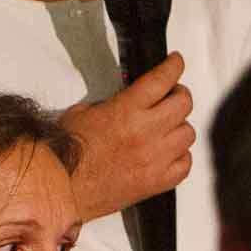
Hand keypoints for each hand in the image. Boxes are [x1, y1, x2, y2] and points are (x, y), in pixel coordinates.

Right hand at [61, 52, 194, 221]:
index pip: (162, 79)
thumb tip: (126, 100)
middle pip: (183, 103)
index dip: (174, 66)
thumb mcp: (83, 112)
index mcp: (126, 110)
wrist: (63, 188)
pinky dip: (180, 156)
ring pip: (187, 133)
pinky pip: (185, 164)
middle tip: (171, 95)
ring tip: (166, 127)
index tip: (176, 62)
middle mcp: (146, 132)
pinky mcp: (157, 181)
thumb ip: (111, 103)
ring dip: (179, 126)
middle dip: (179, 94)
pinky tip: (168, 153)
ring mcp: (155, 158)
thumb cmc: (68, 154)